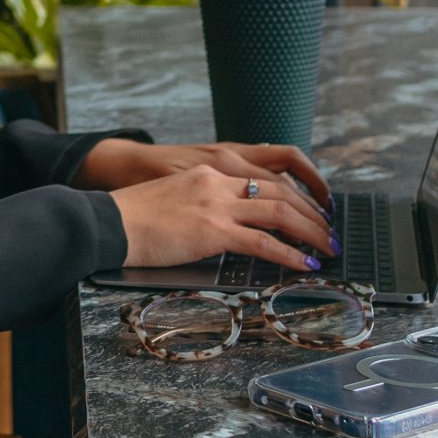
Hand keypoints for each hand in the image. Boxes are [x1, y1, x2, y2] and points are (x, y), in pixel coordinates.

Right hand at [102, 162, 334, 274]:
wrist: (109, 222)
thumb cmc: (133, 218)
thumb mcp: (175, 199)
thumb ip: (204, 205)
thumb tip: (228, 228)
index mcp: (209, 172)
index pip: (265, 178)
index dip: (295, 196)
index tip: (310, 213)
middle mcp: (218, 182)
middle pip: (281, 192)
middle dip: (312, 214)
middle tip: (329, 232)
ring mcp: (217, 205)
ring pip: (281, 212)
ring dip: (310, 232)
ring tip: (327, 248)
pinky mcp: (213, 230)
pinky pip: (264, 242)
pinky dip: (290, 255)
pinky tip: (304, 264)